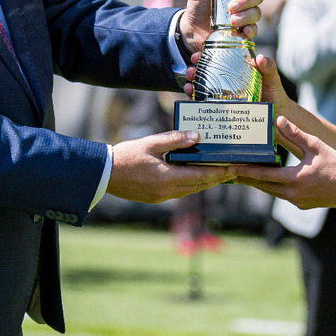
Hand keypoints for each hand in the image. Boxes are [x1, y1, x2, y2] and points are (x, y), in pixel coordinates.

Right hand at [107, 130, 236, 203]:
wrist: (105, 174)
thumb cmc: (127, 155)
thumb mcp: (152, 143)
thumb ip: (175, 139)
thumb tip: (196, 136)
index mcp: (167, 177)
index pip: (200, 176)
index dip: (217, 172)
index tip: (231, 168)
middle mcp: (167, 191)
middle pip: (198, 186)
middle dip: (215, 179)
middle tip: (231, 172)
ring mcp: (160, 197)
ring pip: (189, 191)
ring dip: (203, 184)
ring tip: (216, 175)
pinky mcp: (154, 198)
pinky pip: (178, 193)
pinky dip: (190, 186)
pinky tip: (193, 179)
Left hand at [178, 0, 266, 56]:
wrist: (192, 29)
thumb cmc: (199, 4)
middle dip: (247, 0)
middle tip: (230, 7)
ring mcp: (246, 14)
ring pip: (256, 12)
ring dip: (246, 16)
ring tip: (231, 21)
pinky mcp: (244, 30)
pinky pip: (254, 30)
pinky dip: (250, 30)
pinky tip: (243, 32)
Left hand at [234, 116, 335, 208]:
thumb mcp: (316, 146)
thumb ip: (296, 134)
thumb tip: (279, 120)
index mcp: (293, 179)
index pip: (263, 175)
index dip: (245, 170)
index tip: (230, 167)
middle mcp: (292, 193)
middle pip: (263, 186)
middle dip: (247, 178)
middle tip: (230, 171)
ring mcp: (297, 201)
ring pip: (271, 192)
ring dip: (259, 184)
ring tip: (245, 176)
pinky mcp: (302, 204)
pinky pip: (282, 195)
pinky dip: (273, 188)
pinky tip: (269, 181)